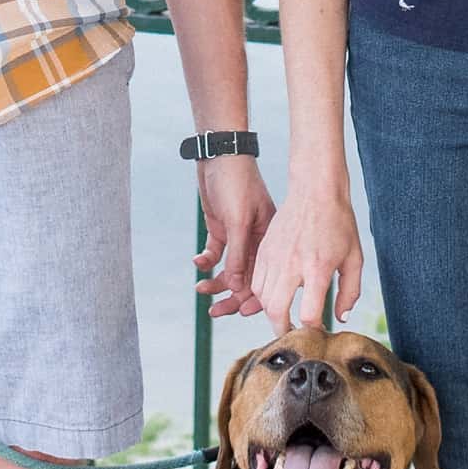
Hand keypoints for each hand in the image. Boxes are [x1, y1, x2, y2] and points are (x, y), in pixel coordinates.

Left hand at [193, 156, 275, 315]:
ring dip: (215, 281)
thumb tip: (237, 288)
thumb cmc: (236, 183)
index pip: (265, 276)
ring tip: (200, 288)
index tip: (239, 313)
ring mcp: (238, 236)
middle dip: (231, 297)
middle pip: (246, 278)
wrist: (218, 155)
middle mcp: (255, 241)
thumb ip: (239, 255)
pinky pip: (215, 253)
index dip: (254, 298)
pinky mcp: (221, 229)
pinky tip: (198, 261)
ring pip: (229, 269)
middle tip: (214, 312)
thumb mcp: (239, 220)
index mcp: (269, 239)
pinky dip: (206, 260)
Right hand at [252, 178, 364, 330]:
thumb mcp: (354, 258)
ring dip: (272, 313)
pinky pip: (256, 281)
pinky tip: (275, 296)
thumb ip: (350, 292)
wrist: (315, 190)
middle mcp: (292, 264)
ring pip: (262, 298)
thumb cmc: (339, 223)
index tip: (319, 332)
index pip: (308, 314)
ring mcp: (274, 256)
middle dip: (283, 330)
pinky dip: (262, 295)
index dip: (314, 330)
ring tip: (284, 316)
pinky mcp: (264, 249)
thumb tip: (340, 317)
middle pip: (276, 311)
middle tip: (293, 335)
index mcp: (318, 268)